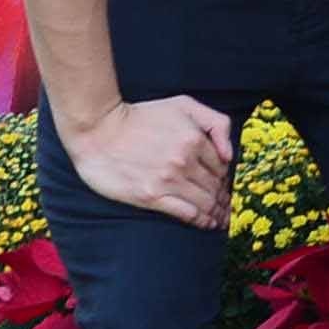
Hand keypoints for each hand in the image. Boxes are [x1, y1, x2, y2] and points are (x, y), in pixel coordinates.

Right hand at [61, 94, 235, 228]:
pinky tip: (207, 223)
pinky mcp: (151, 197)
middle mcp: (185, 162)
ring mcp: (168, 181)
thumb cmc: (140, 116)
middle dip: (223, 197)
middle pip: (215, 187)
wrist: (99, 131)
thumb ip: (215, 123)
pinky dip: (201, 220)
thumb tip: (229, 155)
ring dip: (217, 212)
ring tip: (220, 218)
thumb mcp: (183, 105)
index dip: (225, 178)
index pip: (222, 167)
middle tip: (225, 206)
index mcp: (194, 139)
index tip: (224, 185)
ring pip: (205, 202)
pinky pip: (187, 214)